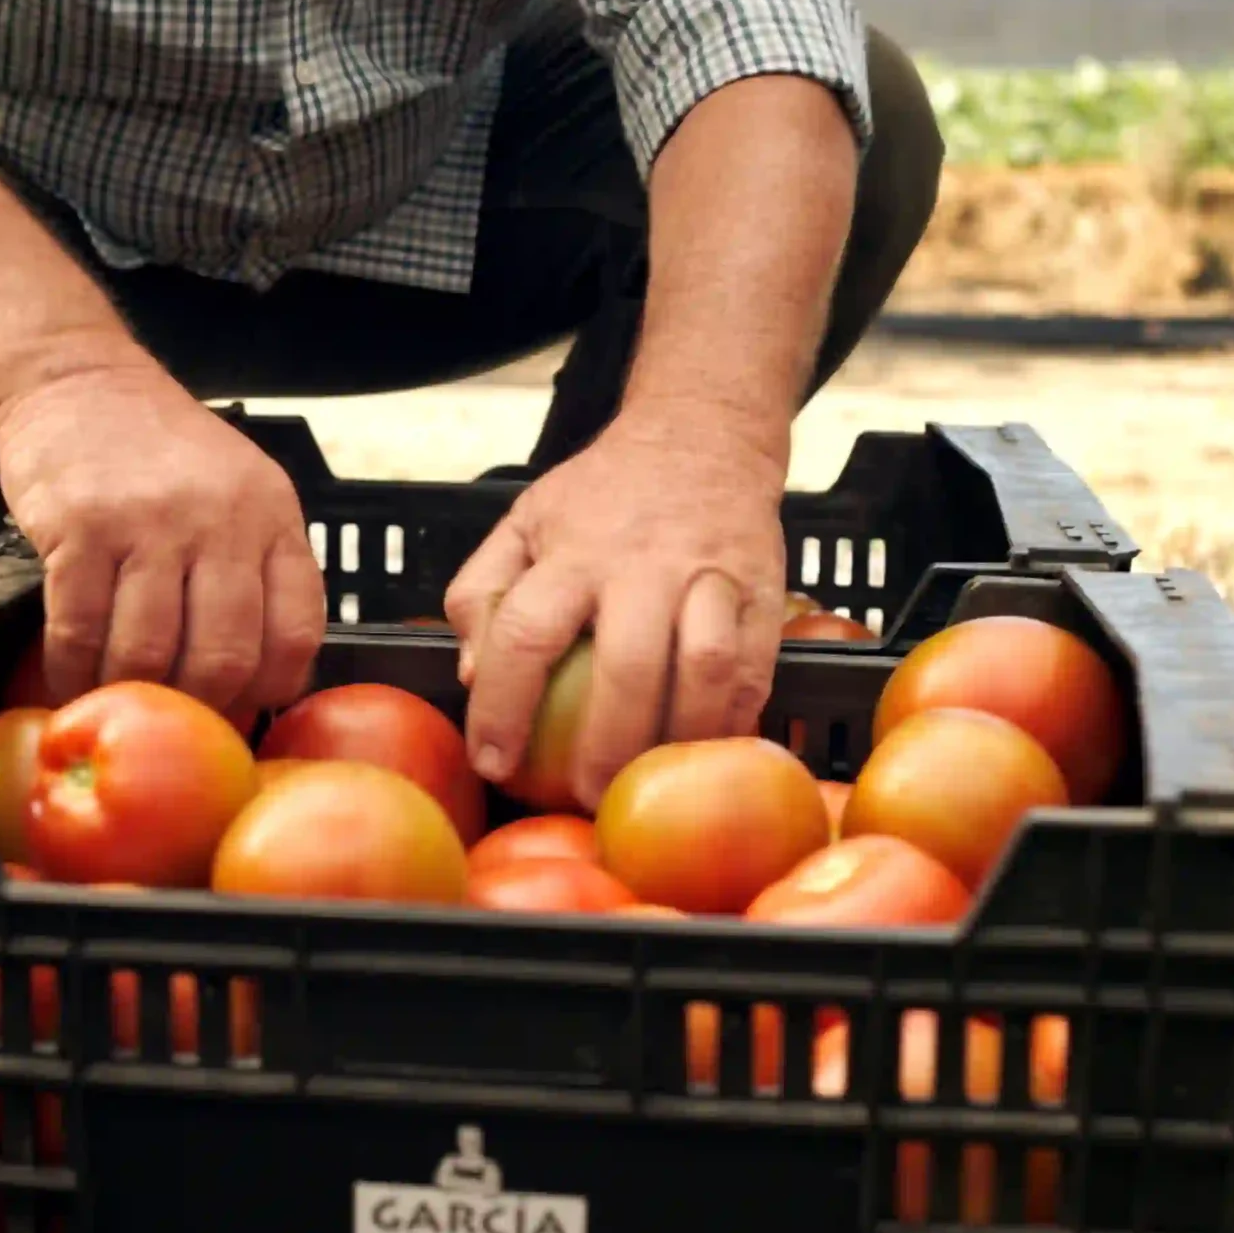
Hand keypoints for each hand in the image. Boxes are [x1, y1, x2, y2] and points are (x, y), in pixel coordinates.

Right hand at [0, 345, 325, 712]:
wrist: (80, 379)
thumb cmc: (161, 449)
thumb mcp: (242, 489)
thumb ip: (259, 567)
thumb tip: (263, 678)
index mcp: (271, 516)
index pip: (296, 631)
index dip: (268, 688)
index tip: (239, 705)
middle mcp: (220, 520)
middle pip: (224, 657)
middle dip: (196, 705)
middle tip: (171, 716)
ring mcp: (149, 524)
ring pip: (148, 653)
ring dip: (127, 694)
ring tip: (114, 703)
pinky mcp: (80, 529)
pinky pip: (78, 630)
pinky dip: (70, 671)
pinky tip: (67, 678)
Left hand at [445, 406, 789, 808]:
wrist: (701, 435)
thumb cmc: (602, 496)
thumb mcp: (523, 521)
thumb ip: (482, 591)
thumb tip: (470, 674)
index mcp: (572, 551)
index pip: (526, 633)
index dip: (502, 706)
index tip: (492, 760)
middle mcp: (643, 565)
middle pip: (627, 667)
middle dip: (603, 746)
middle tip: (583, 797)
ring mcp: (710, 579)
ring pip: (705, 669)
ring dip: (679, 739)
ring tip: (652, 781)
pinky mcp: (763, 594)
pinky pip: (755, 670)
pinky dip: (734, 721)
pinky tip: (707, 753)